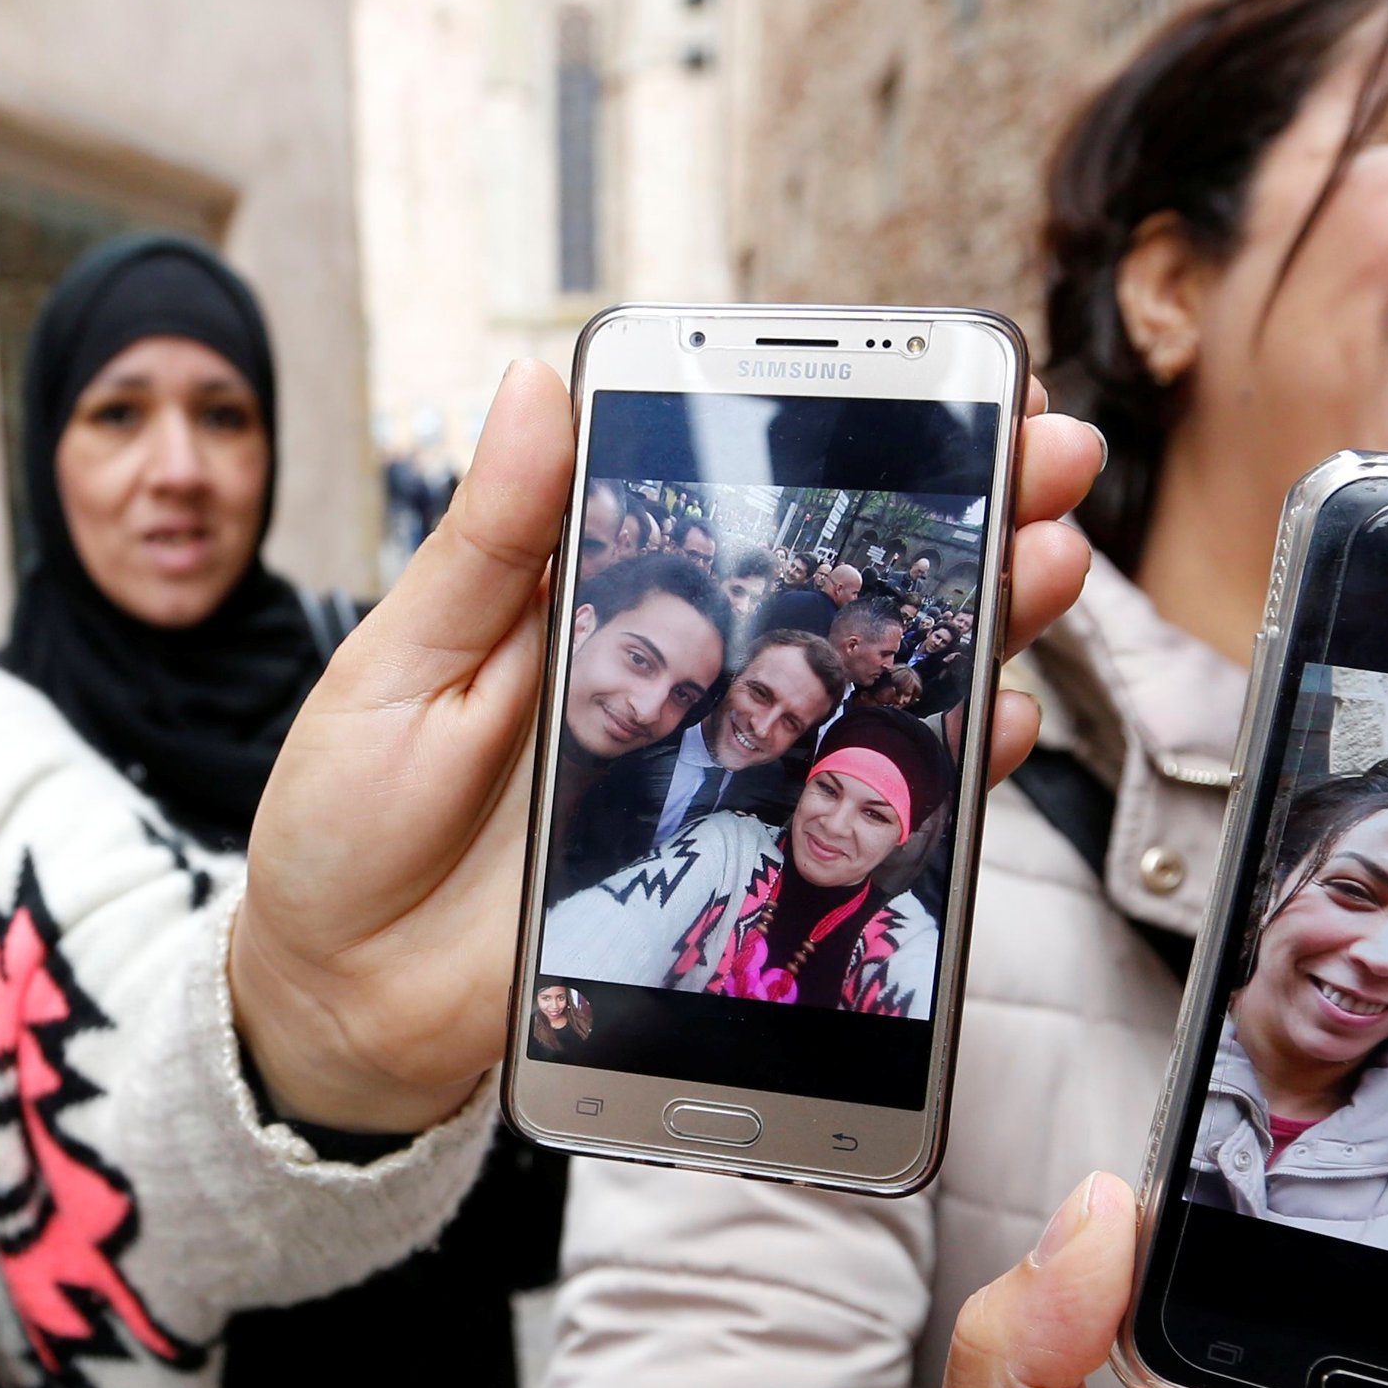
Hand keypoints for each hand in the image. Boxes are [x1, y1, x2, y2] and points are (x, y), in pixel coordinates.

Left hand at [230, 362, 1102, 1130]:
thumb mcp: (398, 669)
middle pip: (838, 586)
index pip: (736, 499)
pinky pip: (851, 815)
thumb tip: (535, 385)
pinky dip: (931, 773)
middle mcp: (677, 680)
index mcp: (594, 601)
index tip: (938, 382)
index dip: (841, 442)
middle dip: (958, 519)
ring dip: (972, 629)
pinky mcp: (727, 871)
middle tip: (1050, 459)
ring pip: (871, 691)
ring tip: (1043, 571)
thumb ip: (487, 544)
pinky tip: (985, 728)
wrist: (336, 1006)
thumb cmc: (345, 823)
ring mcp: (713, 775)